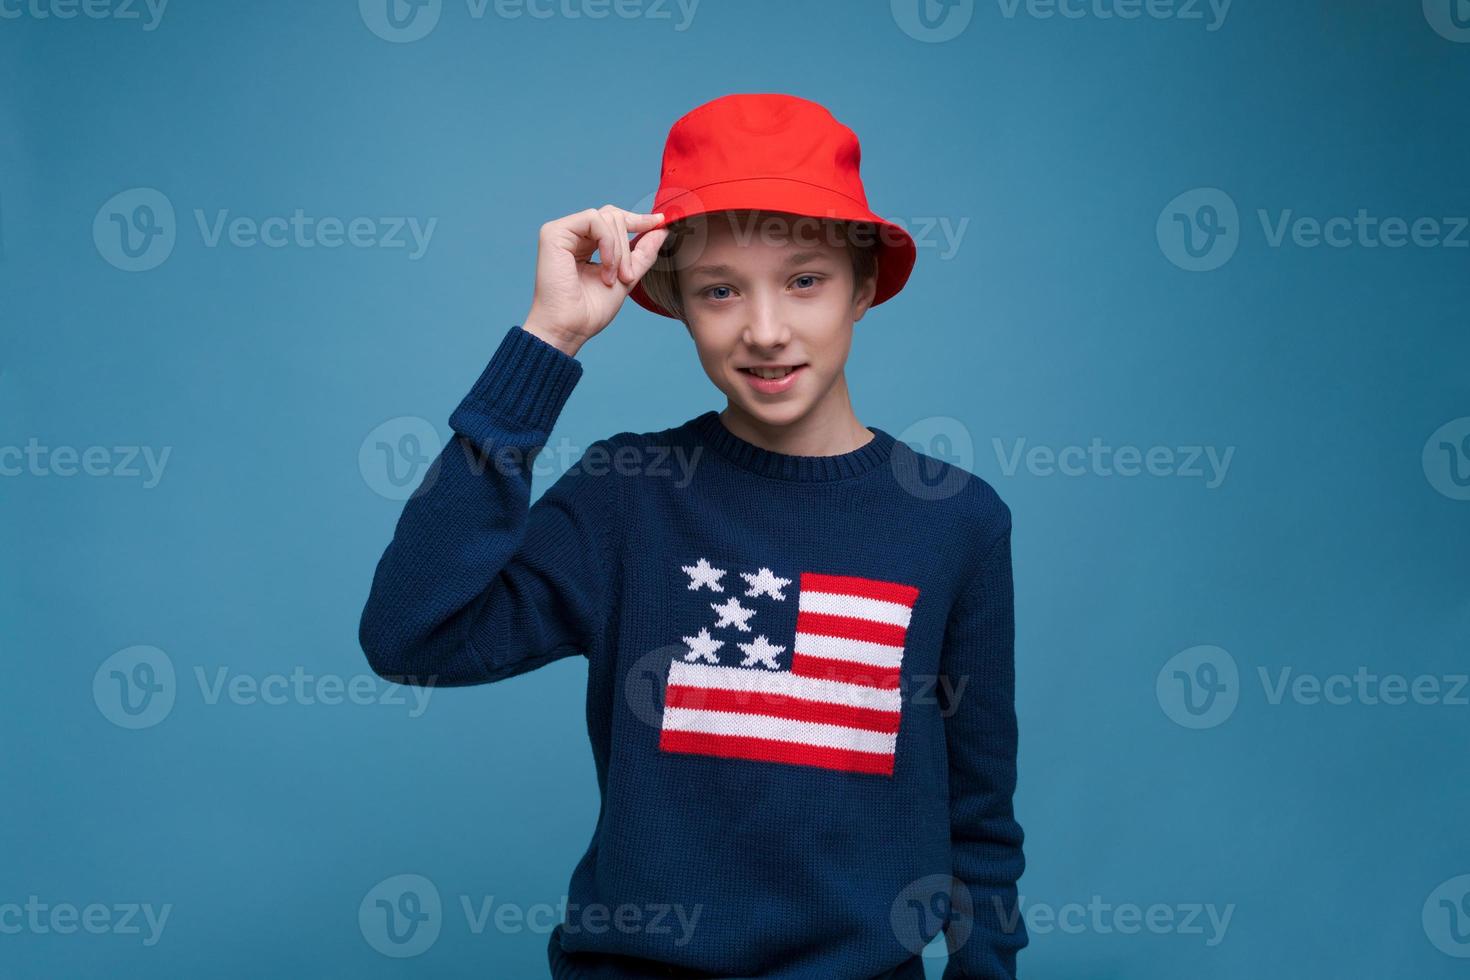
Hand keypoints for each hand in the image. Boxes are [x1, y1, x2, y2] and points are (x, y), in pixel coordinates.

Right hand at [521, 205, 668, 355]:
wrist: (570, 328)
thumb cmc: (591, 310)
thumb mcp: (626, 277)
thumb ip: (642, 253)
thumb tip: (661, 228)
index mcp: (586, 243)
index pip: (613, 219)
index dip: (638, 219)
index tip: (660, 221)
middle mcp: (572, 234)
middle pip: (614, 216)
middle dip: (627, 248)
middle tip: (627, 276)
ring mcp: (562, 232)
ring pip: (607, 217)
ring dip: (619, 251)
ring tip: (613, 278)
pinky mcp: (554, 232)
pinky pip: (594, 219)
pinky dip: (608, 243)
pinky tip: (605, 266)